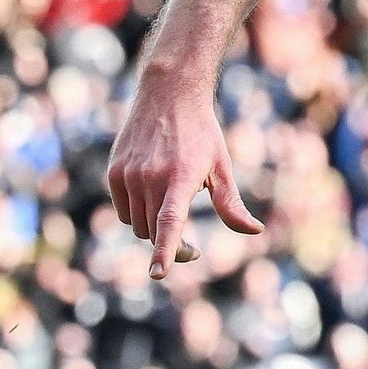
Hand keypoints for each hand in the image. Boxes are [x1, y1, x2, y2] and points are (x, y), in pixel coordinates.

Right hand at [102, 68, 257, 276]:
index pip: (169, 224)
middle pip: (153, 233)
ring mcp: (128, 175)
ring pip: (137, 225)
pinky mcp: (114, 172)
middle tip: (193, 248)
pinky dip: (136, 213)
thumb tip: (254, 230)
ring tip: (172, 209)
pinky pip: (123, 210)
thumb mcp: (222, 167)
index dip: (165, 251)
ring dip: (153, 229)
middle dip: (171, 246)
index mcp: (180, 179)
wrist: (168, 94)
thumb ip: (232, 204)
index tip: (157, 274)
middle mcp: (149, 178)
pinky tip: (152, 194)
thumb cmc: (202, 134)